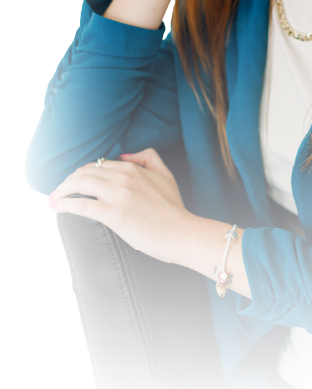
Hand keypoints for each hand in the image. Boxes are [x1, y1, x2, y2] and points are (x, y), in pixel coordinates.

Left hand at [48, 148, 191, 263]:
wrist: (181, 232)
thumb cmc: (174, 209)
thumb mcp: (166, 174)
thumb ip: (148, 157)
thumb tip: (123, 155)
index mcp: (132, 168)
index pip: (97, 165)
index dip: (81, 173)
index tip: (72, 183)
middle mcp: (123, 177)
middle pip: (84, 172)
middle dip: (67, 181)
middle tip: (57, 191)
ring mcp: (117, 195)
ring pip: (79, 184)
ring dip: (61, 191)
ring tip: (53, 199)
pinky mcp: (113, 214)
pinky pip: (81, 204)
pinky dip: (65, 204)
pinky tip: (58, 208)